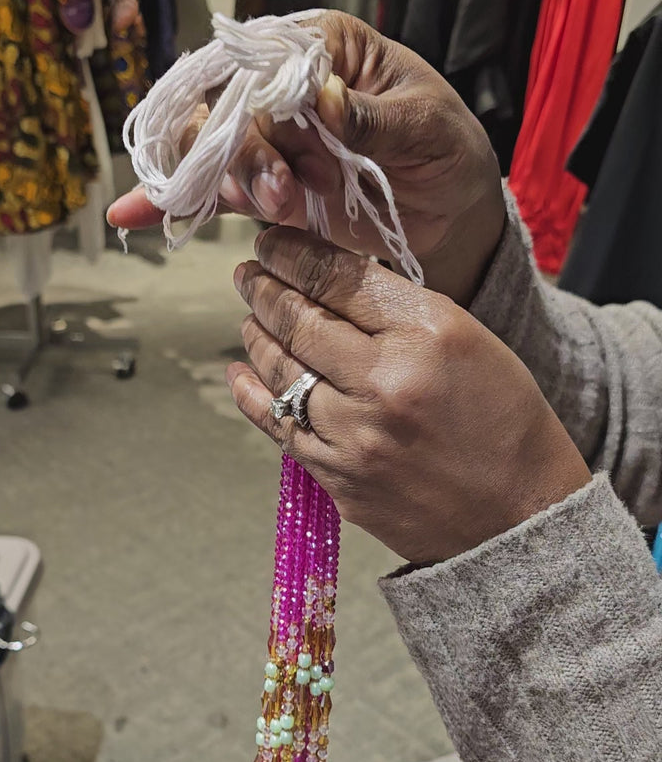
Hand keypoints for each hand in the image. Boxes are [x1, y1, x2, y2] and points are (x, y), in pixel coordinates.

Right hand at [108, 12, 504, 305]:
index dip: (260, 102)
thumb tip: (328, 99)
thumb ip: (377, 118)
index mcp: (326, 49)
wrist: (453, 221)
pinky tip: (132, 214)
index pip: (266, 60)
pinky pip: (208, 190)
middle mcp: (287, 88)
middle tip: (280, 194)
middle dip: (241, 151)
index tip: (286, 143)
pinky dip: (171, 201)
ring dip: (220, 181)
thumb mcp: (428, 129)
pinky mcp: (263, 188)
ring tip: (271, 209)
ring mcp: (271, 139)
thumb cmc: (448, 156)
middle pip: (224, 103)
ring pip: (207, 146)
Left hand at [227, 229, 590, 564]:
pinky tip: (242, 374)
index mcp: (428, 334)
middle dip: (264, 290)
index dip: (293, 254)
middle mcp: (385, 382)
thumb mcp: (471, 340)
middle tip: (248, 274)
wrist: (519, 518)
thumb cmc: (505, 422)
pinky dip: (253, 396)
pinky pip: (281, 428)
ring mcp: (356, 437)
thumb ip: (400, 311)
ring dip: (257, 338)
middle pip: (300, 321)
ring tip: (249, 318)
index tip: (272, 244)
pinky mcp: (340, 479)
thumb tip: (331, 283)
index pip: (338, 279)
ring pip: (282, 373)